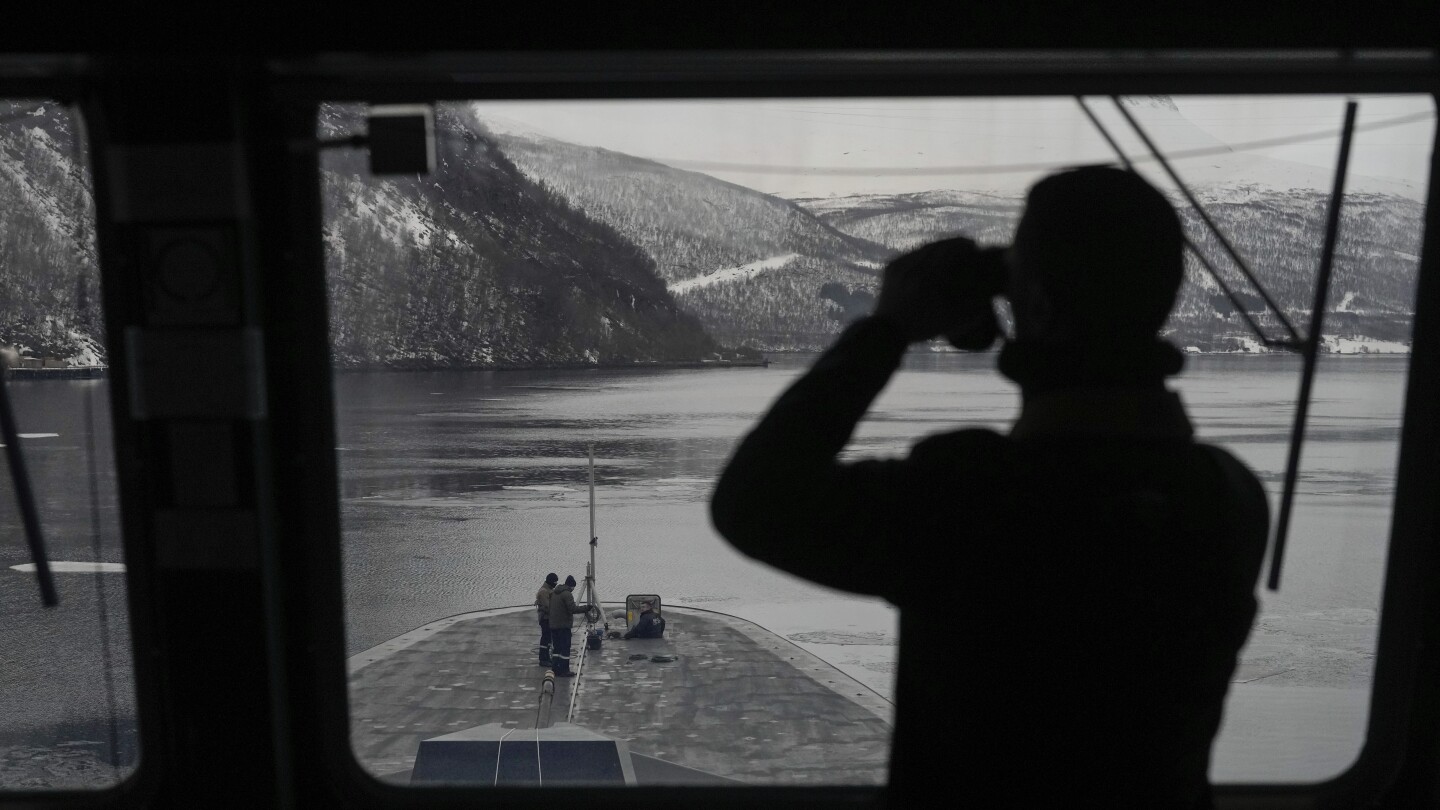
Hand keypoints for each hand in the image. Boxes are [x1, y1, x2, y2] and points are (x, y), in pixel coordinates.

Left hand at [872, 237, 1002, 346]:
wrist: (887, 331)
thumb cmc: (921, 327)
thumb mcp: (949, 321)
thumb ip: (971, 311)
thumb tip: (987, 300)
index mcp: (928, 279)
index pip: (949, 251)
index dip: (963, 245)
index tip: (973, 245)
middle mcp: (913, 268)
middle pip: (937, 246)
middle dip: (953, 243)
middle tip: (964, 244)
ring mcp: (900, 266)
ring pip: (923, 247)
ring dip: (939, 245)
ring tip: (950, 248)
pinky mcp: (891, 267)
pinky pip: (910, 253)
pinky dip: (923, 252)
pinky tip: (932, 254)